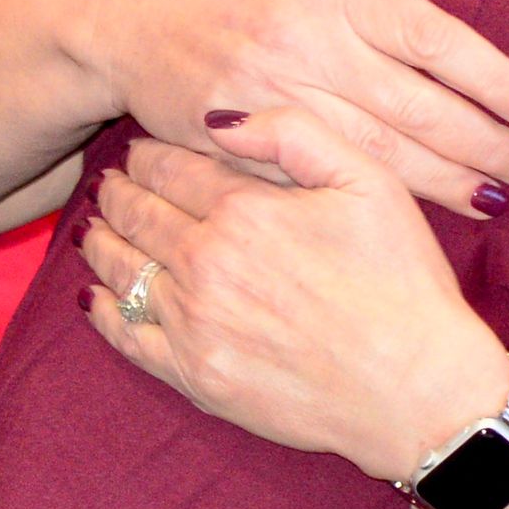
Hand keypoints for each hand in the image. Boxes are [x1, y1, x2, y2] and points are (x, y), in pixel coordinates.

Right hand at [59, 0, 508, 218]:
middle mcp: (306, 48)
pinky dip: (375, 202)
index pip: (431, 38)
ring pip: (377, 155)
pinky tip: (421, 219)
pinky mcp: (240, 147)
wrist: (120, 17)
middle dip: (485, 143)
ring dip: (445, 183)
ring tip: (501, 199)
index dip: (492, 76)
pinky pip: (321, 180)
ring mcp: (273, 102)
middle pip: (415, 108)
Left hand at [83, 117, 508, 487]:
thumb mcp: (371, 181)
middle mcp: (206, 263)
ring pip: (123, 271)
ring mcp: (193, 323)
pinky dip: (103, 312)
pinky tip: (94, 298)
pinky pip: (127, 336)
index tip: (138, 149)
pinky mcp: (193, 376)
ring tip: (94, 227)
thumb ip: (295, 134)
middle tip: (108, 183)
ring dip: (102, 243)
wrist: (414, 387)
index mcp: (244, 209)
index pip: (171, 169)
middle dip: (119, 193)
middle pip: (139, 216)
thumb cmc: (402, 280)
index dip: (147, 154)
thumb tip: (221, 121)